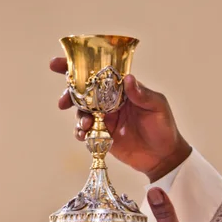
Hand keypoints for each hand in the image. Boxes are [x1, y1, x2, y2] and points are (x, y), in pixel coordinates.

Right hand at [50, 58, 191, 181]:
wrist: (162, 156)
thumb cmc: (163, 127)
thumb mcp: (157, 107)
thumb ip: (142, 94)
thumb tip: (128, 78)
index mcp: (121, 89)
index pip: (99, 73)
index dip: (78, 66)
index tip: (58, 64)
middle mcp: (110, 101)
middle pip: (83, 92)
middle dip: (69, 94)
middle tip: (63, 102)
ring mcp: (104, 118)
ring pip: (81, 112)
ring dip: (78, 117)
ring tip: (85, 125)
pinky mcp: (101, 135)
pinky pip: (84, 131)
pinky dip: (80, 132)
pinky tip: (83, 136)